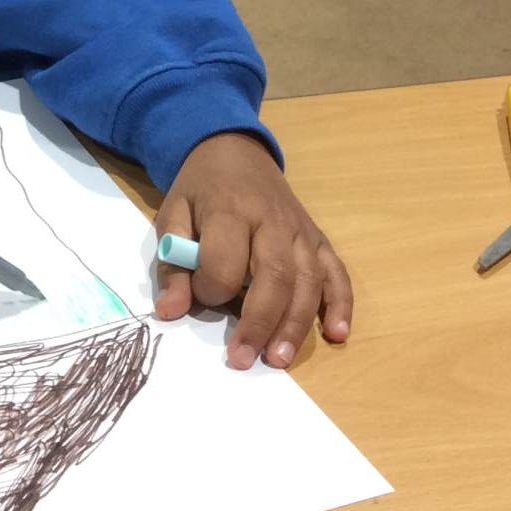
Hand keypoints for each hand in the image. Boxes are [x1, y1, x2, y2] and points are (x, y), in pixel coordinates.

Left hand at [154, 133, 351, 370]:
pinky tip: (336, 334)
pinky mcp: (318, 238)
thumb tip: (170, 312)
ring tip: (279, 359)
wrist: (234, 151)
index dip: (211, 288)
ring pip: (308, 279)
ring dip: (296, 323)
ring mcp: (301, 230)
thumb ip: (172, 265)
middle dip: (260, 322)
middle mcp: (272, 220)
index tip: (198, 300)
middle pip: (275, 275)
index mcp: (230, 210)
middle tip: (244, 359)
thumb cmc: (200, 190)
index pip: (226, 260)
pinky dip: (341, 304)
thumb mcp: (172, 216)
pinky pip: (336, 271)